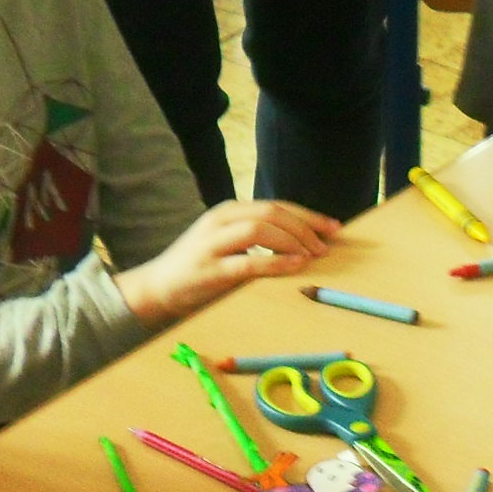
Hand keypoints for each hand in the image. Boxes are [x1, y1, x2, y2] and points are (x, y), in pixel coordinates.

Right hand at [118, 199, 340, 326]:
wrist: (158, 286)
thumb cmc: (201, 266)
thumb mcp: (229, 242)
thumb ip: (258, 235)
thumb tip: (304, 239)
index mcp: (229, 212)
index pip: (276, 205)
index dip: (308, 215)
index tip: (334, 227)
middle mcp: (221, 221)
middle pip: (271, 212)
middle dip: (305, 226)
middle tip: (327, 244)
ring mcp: (213, 244)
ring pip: (260, 230)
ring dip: (292, 241)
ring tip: (313, 254)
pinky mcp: (210, 270)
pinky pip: (248, 262)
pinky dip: (276, 262)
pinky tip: (295, 265)